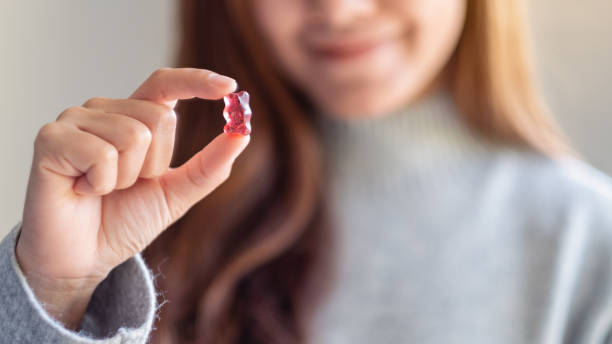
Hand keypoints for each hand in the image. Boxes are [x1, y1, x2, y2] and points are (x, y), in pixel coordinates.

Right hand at [16, 68, 248, 328]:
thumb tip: (242, 134)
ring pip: (133, 136)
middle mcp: (104, 110)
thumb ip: (209, 166)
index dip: (197, 81)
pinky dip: (101, 183)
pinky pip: (102, 154)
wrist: (85, 258)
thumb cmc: (125, 221)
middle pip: (159, 117)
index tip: (230, 88)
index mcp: (133, 117)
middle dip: (155, 165)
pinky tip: (83, 190)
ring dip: (126, 178)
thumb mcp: (176, 193)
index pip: (165, 83)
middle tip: (127, 186)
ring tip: (102, 189)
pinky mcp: (51, 139)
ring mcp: (75, 121)